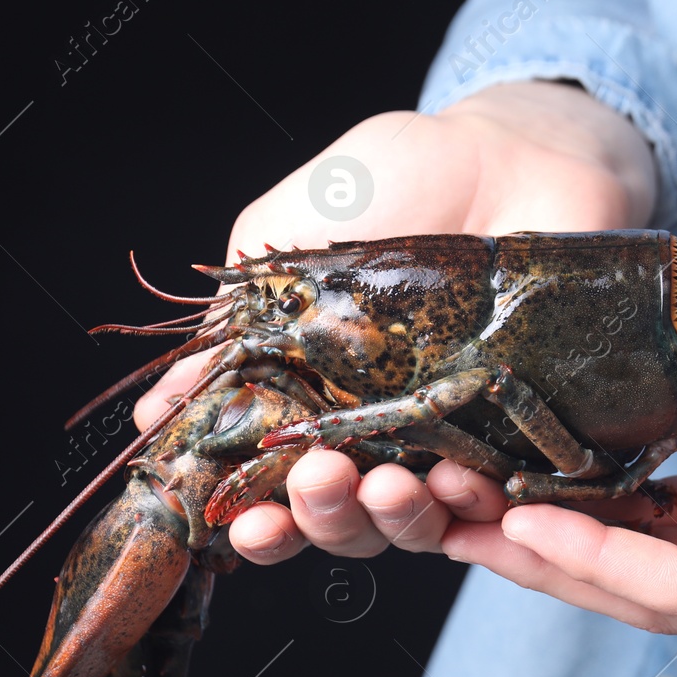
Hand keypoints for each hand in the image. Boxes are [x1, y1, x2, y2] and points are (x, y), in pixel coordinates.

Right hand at [134, 80, 656, 563]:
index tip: (236, 518)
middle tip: (317, 478)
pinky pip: (496, 498)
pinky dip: (472, 506)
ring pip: (410, 524)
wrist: (506, 152)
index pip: (270, 488)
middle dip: (318, 517)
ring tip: (386, 485)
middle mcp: (376, 433)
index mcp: (308, 398)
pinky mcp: (520, 434)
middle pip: (337, 520)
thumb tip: (156, 411)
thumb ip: (225, 324)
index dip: (252, 518)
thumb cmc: (391, 183)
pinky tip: (458, 482)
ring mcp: (450, 438)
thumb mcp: (279, 239)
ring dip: (388, 519)